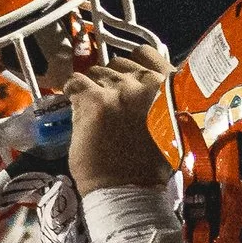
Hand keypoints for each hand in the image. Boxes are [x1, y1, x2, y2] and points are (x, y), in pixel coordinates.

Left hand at [65, 41, 174, 195]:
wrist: (129, 187)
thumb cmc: (151, 165)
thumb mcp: (170, 124)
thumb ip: (159, 101)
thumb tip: (142, 91)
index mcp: (170, 87)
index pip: (145, 54)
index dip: (129, 65)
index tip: (122, 79)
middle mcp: (148, 82)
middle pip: (118, 65)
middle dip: (110, 81)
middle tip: (105, 102)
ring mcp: (120, 90)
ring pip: (96, 73)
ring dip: (92, 87)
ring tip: (91, 107)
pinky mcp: (95, 100)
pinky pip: (75, 82)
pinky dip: (71, 90)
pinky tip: (72, 102)